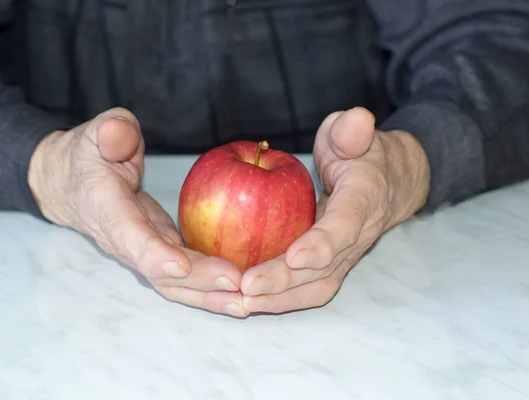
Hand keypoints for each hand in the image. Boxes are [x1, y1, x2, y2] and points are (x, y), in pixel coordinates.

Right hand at [28, 108, 247, 316]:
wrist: (73, 185)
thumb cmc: (88, 157)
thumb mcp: (95, 133)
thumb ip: (111, 132)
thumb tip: (119, 137)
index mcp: (105, 209)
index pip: (128, 236)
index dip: (153, 254)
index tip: (182, 266)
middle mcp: (123, 241)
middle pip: (160, 272)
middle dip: (199, 281)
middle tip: (239, 283)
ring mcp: (142, 252)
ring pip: (174, 283)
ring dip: (209, 296)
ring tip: (248, 303)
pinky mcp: (160, 252)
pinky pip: (185, 277)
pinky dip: (211, 287)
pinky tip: (242, 291)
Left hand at [240, 107, 429, 312]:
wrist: (388, 183)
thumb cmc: (361, 156)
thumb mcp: (353, 134)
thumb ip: (351, 131)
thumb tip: (358, 119)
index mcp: (364, 200)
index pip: (346, 225)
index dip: (323, 243)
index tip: (295, 256)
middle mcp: (357, 235)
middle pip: (324, 266)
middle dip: (285, 279)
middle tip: (247, 286)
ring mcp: (346, 256)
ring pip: (317, 285)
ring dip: (281, 298)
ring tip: (242, 303)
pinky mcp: (332, 266)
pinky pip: (309, 289)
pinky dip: (281, 299)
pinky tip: (249, 302)